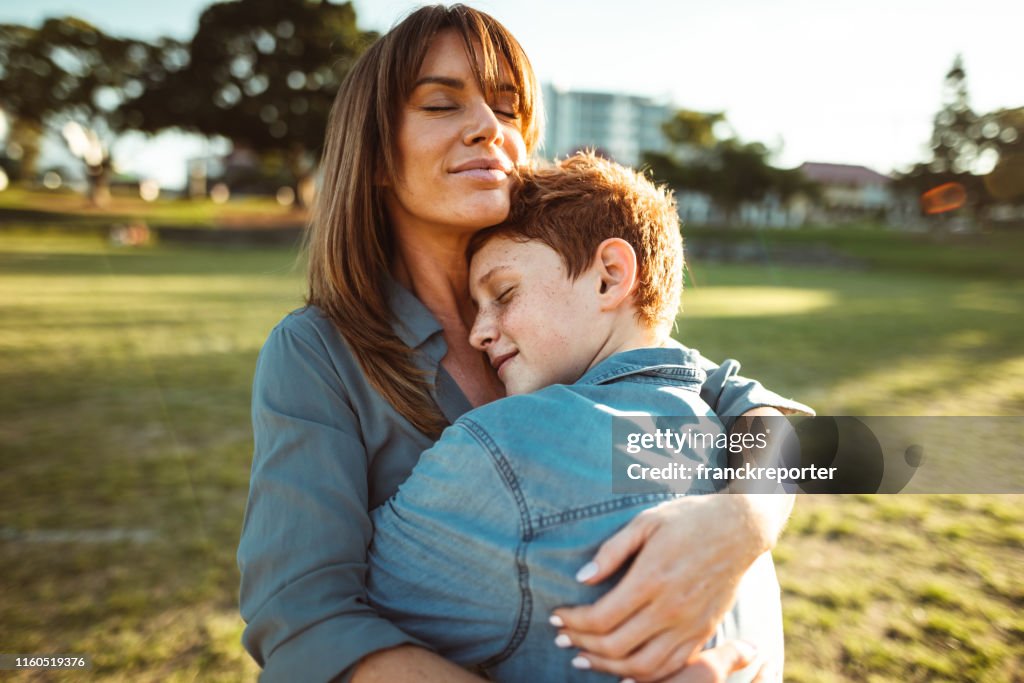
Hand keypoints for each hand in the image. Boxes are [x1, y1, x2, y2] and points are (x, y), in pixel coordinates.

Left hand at [550, 495, 770, 680]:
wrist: (740, 527)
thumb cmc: (688, 518)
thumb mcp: (646, 522)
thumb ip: (612, 551)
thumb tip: (582, 577)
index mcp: (652, 578)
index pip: (601, 617)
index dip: (573, 621)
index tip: (556, 615)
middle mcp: (671, 608)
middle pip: (615, 646)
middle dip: (581, 644)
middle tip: (561, 638)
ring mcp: (689, 625)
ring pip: (642, 666)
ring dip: (606, 667)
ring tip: (583, 658)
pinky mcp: (703, 632)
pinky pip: (671, 667)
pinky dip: (643, 674)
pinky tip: (623, 668)